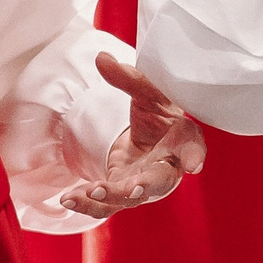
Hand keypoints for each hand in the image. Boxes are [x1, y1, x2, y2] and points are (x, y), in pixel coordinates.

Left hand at [57, 52, 206, 220]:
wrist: (152, 137)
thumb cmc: (157, 113)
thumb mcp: (146, 92)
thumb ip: (128, 78)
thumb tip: (101, 58)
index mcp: (182, 140)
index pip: (192, 147)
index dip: (195, 155)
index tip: (194, 165)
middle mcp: (167, 168)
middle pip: (160, 182)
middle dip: (144, 186)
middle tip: (131, 188)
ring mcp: (145, 185)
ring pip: (129, 199)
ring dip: (107, 198)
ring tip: (83, 193)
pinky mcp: (123, 194)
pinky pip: (108, 204)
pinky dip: (88, 203)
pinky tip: (67, 199)